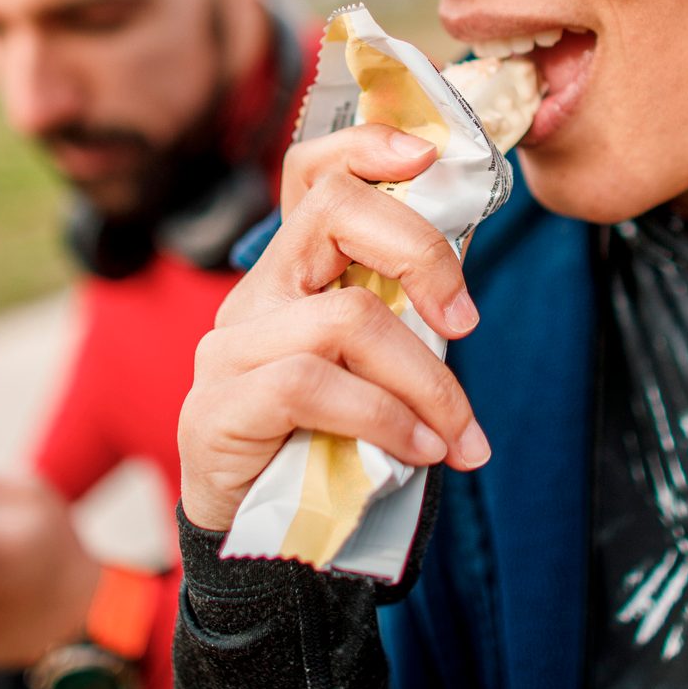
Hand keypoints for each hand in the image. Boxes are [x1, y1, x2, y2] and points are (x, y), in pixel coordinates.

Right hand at [177, 123, 491, 533]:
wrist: (261, 544)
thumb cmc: (329, 447)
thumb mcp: (375, 373)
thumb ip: (403, 326)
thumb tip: (465, 303)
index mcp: (295, 275)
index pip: (314, 173)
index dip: (367, 144)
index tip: (430, 156)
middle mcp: (257, 295)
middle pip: (336, 213)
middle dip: (423, 255)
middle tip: (466, 323)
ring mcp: (232, 347)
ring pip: (348, 316)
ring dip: (425, 379)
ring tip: (456, 436)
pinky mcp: (221, 404)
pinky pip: (315, 385)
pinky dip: (385, 419)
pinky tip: (419, 453)